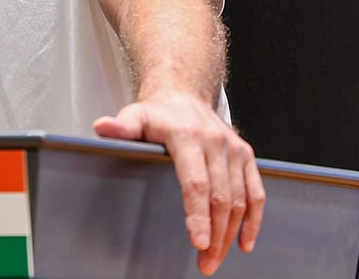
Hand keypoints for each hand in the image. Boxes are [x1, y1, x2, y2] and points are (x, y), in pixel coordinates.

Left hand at [94, 91, 264, 275]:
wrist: (185, 97)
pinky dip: (254, 219)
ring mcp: (234, 150)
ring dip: (231, 233)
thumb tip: (101, 127)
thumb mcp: (134, 116)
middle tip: (205, 262)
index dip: (197, 214)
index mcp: (187, 137)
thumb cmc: (158, 113)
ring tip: (215, 257)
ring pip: (240, 199)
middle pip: (220, 197)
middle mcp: (215, 143)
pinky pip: (256, 192)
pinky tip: (244, 241)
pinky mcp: (246, 156)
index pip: (195, 182)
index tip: (197, 241)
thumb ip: (119, 127)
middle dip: (215, 234)